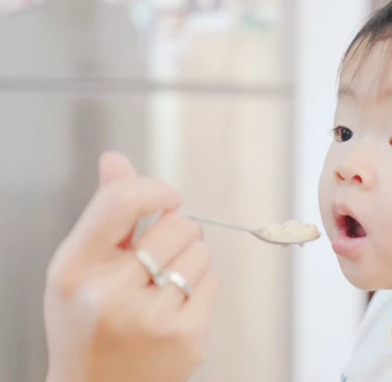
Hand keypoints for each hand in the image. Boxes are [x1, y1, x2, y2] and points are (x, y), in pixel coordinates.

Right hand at [44, 151, 217, 381]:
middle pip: (177, 224)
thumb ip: (103, 213)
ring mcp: (151, 318)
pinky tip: (177, 304)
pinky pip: (212, 281)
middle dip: (178, 230)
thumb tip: (115, 158)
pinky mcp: (186, 338)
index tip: (168, 198)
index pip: (122, 201)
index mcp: (74, 270)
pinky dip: (201, 284)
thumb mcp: (77, 269)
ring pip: (201, 252)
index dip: (154, 188)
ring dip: (191, 257)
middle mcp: (110, 293)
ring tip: (166, 281)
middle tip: (163, 251)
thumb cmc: (87, 323)